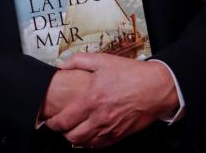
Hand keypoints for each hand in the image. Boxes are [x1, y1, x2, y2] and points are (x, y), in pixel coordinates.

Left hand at [45, 53, 178, 148]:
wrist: (155, 87)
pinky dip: (91, 143)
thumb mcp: (103, 60)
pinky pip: (100, 146)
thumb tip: (61, 64)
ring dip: (76, 139)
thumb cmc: (130, 73)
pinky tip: (89, 135)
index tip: (49, 120)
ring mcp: (111, 129)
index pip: (65, 120)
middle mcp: (100, 118)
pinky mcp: (120, 135)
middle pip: (73, 137)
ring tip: (72, 130)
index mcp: (92, 99)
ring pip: (86, 144)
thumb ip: (79, 61)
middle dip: (63, 133)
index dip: (53, 123)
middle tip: (60, 126)